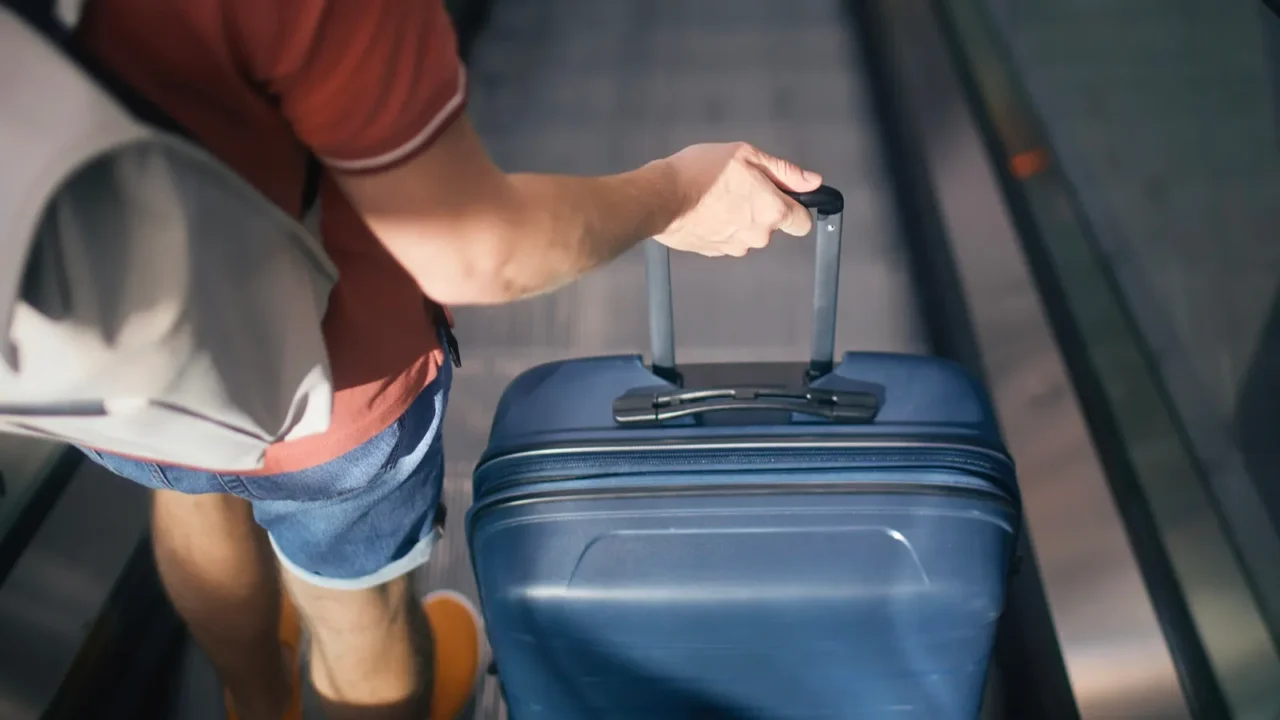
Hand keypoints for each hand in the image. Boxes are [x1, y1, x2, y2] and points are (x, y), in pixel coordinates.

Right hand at [653, 142, 822, 257]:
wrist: (660, 198)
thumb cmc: (700, 173)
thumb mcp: (747, 155)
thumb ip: (784, 171)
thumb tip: (812, 181)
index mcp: (772, 211)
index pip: (802, 223)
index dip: (796, 208)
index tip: (784, 197)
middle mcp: (757, 236)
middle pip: (771, 226)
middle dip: (761, 208)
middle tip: (739, 185)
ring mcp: (734, 247)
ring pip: (747, 233)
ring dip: (738, 217)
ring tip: (717, 195)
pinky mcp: (713, 252)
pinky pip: (725, 238)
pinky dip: (719, 225)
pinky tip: (705, 208)